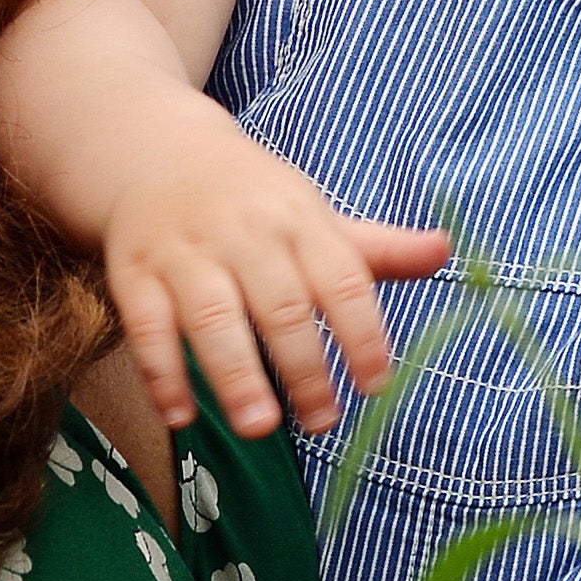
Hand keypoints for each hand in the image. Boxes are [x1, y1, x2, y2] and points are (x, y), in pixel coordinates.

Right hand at [97, 90, 450, 435]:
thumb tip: (447, 251)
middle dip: (304, 365)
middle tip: (323, 421)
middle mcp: (244, 233)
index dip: (363, 330)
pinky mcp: (134, 272)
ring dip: (235, 375)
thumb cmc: (253, 200)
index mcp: (298, 218)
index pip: (341, 276)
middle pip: (279, 304)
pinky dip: (162, 373)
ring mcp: (185, 253)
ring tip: (261, 428)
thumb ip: (375, 248)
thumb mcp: (315, 214)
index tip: (378, 383)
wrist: (157, 152)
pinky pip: (147, 327)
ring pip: (212, 317)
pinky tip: (181, 416)